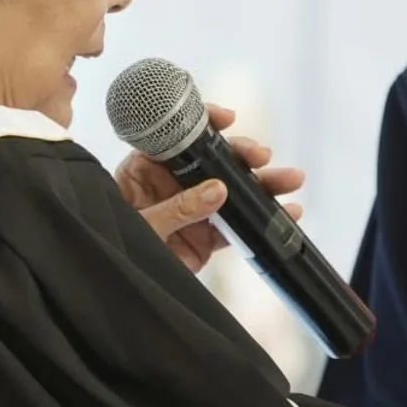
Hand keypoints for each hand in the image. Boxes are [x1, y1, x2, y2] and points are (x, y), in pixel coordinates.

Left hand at [115, 103, 304, 273]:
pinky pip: (239, 224)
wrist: (118, 287)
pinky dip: (263, 219)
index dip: (203, 124)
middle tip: (261, 155)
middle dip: (242, 154)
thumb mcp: (142, 224)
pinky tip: (288, 212)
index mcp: (147, 170)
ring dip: (264, 183)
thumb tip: (217, 190)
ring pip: (234, 189)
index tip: (226, 119)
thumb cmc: (116, 242)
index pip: (178, 138)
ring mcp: (194, 209)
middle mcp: (174, 184)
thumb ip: (177, 209)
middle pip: (214, 160)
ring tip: (290, 179)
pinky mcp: (208, 236)